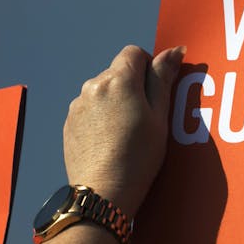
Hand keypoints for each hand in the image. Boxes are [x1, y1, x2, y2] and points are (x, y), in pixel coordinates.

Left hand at [63, 45, 184, 216]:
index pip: (134, 53)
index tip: (156, 92)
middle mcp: (92, 86)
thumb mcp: (160, 117)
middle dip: (133, 87)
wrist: (103, 193)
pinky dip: (101, 118)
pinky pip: (89, 110)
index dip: (149, 67)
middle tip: (145, 118)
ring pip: (102, 91)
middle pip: (117, 72)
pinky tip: (110, 142)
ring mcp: (77, 105)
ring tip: (126, 134)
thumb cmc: (138, 157)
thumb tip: (174, 50)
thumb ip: (163, 79)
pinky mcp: (69, 123)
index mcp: (118, 80)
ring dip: (115, 102)